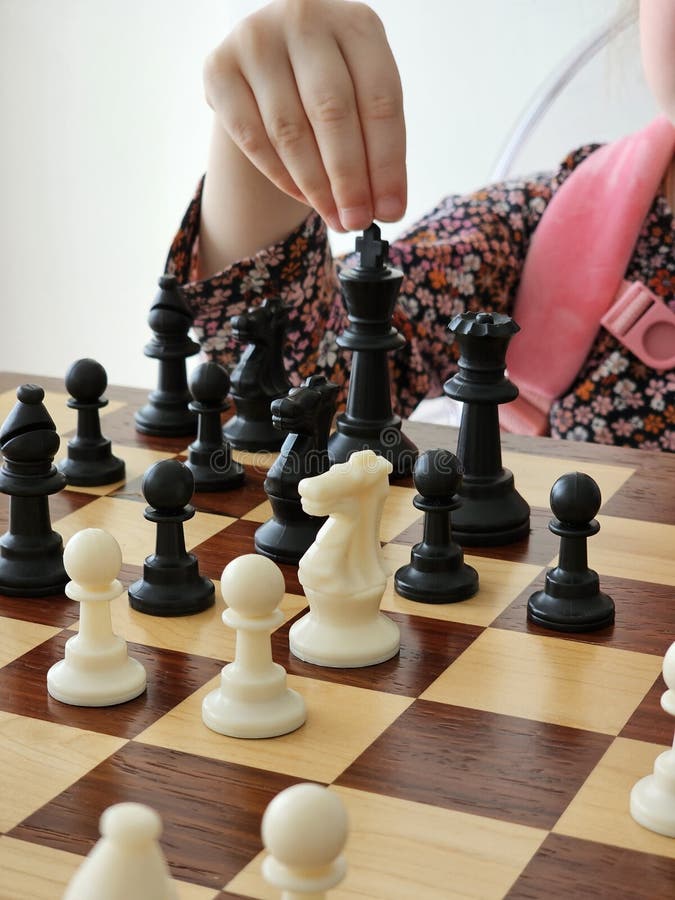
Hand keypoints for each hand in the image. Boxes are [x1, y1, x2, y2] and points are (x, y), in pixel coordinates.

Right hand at [203, 0, 406, 231]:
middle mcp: (305, 20)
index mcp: (356, 23)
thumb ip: (375, 147)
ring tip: (334, 218)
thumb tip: (385, 209)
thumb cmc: (328, 83)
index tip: (390, 212)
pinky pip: (253, 137)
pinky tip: (303, 197)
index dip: (386, 164)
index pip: (380, 100)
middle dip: (348, 179)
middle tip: (357, 222)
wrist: (273, 58)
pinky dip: (281, 176)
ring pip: (290, 130)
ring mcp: (257, 40)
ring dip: (315, 186)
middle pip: (332, 113)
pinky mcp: (219, 68)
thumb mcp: (361, 98)